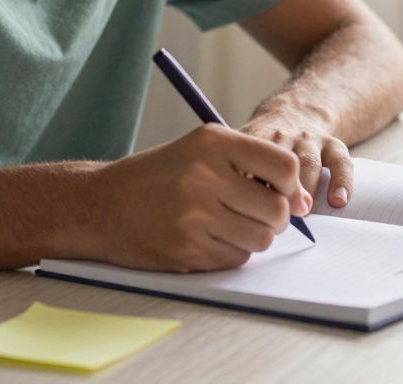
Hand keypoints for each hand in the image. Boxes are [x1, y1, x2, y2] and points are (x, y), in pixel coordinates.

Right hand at [86, 124, 308, 271]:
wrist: (99, 205)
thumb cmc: (157, 176)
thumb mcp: (199, 150)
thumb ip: (251, 164)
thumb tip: (303, 201)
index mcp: (212, 144)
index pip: (284, 166)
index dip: (292, 186)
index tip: (286, 195)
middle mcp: (204, 176)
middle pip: (277, 210)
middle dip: (276, 218)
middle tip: (255, 214)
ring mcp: (194, 216)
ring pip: (261, 239)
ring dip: (254, 237)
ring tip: (229, 224)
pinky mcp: (186, 250)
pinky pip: (236, 258)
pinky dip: (231, 252)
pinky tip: (207, 237)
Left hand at [240, 115, 353, 210]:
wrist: (295, 113)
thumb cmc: (263, 149)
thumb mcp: (242, 152)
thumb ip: (237, 177)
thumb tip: (239, 217)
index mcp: (254, 141)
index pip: (249, 165)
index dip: (250, 189)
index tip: (250, 212)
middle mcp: (281, 137)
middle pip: (278, 165)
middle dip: (279, 193)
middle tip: (277, 220)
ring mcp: (308, 140)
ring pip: (308, 164)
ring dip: (306, 191)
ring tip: (303, 215)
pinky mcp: (332, 144)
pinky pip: (340, 162)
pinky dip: (341, 182)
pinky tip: (337, 201)